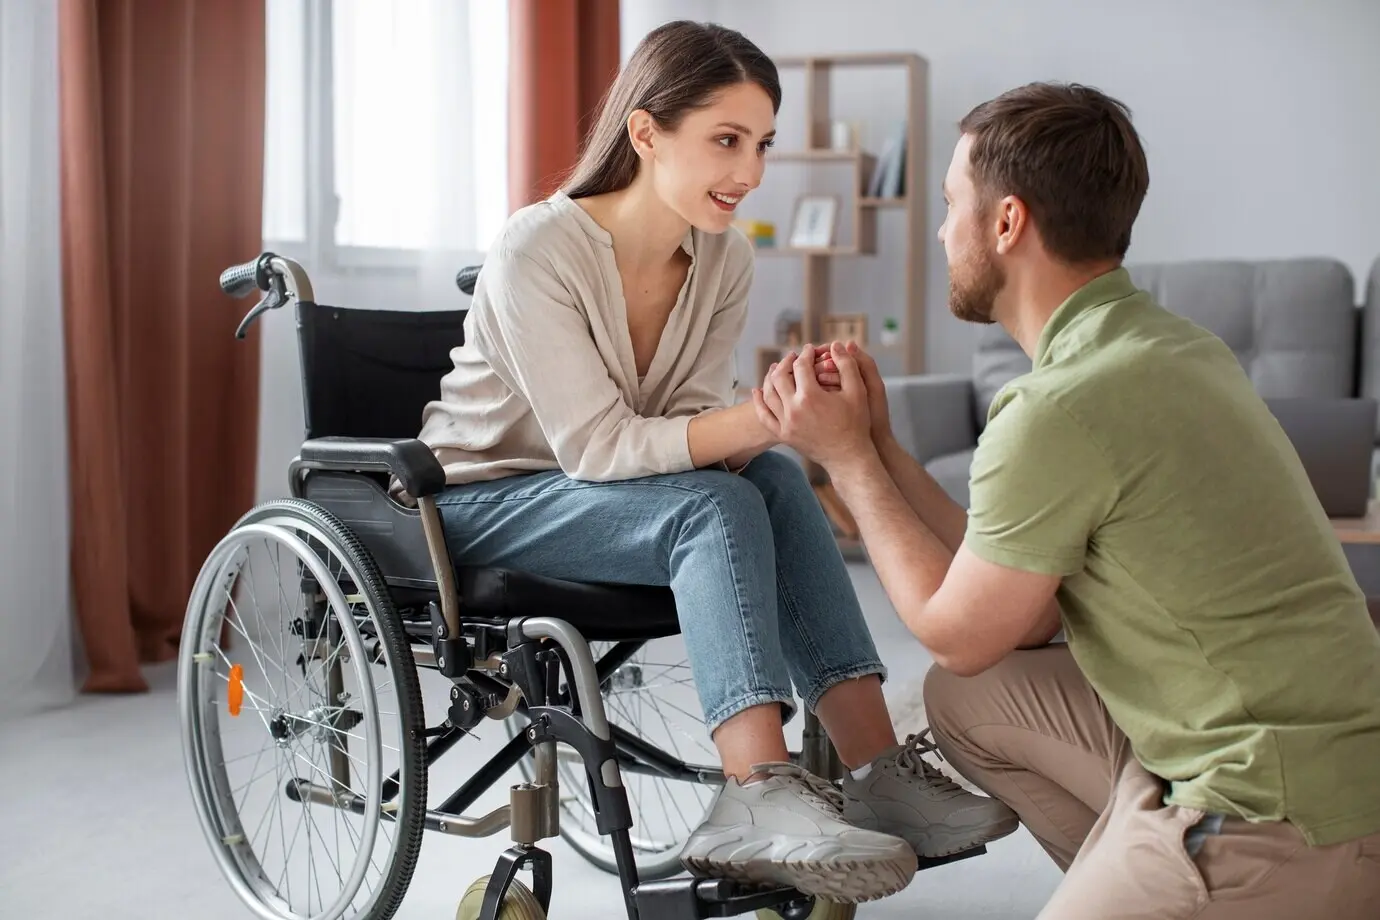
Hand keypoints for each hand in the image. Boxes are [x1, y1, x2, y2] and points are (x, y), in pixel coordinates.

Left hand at [753, 343, 874, 470]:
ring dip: (770, 378)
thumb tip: (835, 344)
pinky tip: (758, 391)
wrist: (848, 456)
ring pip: (768, 394)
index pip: (801, 365)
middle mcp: (793, 410)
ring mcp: (786, 424)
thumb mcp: (857, 391)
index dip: (806, 353)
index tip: (810, 349)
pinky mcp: (783, 435)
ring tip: (777, 369)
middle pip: (779, 376)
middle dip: (786, 362)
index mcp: (810, 397)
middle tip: (794, 356)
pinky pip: (764, 416)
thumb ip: (846, 364)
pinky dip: (759, 401)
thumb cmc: (856, 423)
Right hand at [814, 340, 892, 443]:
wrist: (868, 445)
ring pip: (813, 381)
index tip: (820, 358)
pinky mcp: (822, 408)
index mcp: (854, 373)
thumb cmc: (874, 417)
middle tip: (814, 374)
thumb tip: (848, 343)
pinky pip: (810, 396)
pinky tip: (803, 396)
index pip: (835, 355)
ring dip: (809, 380)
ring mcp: (829, 395)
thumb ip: (864, 365)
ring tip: (809, 385)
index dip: (826, 354)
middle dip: (816, 366)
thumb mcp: (872, 388)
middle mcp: (840, 382)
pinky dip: (807, 393)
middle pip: (821, 366)